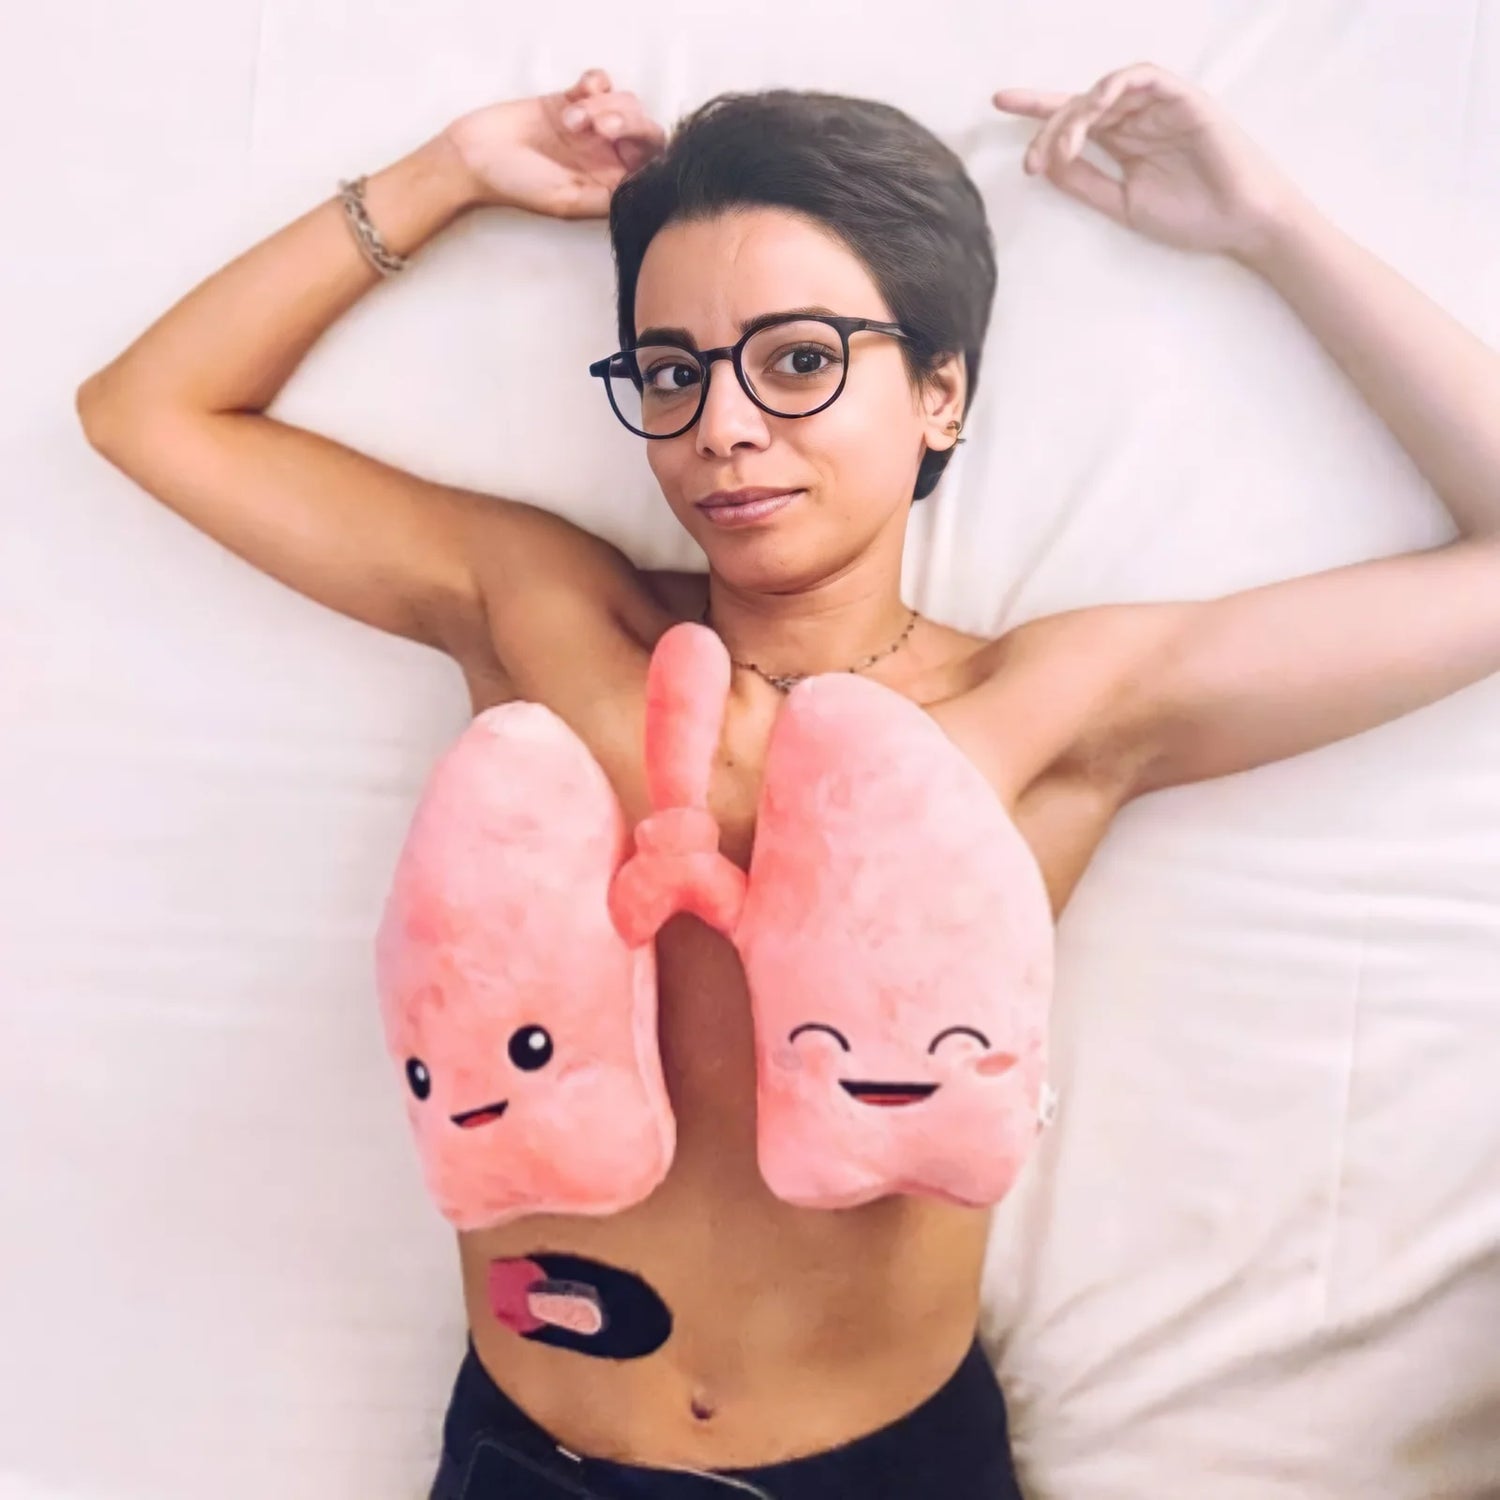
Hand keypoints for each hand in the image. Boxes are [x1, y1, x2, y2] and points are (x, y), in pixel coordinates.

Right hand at [443, 68, 666, 219]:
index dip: (646, 150)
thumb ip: (608, 197)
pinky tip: (578, 92)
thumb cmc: (517, 185)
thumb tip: (646, 187)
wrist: (475, 154)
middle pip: (645, 128)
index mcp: (610, 183)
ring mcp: (591, 127)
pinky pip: (602, 81)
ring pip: (625, 101)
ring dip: (603, 104)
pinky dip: (596, 82)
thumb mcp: (567, 201)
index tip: (621, 148)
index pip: (652, 163)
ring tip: (570, 120)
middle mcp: (606, 156)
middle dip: (627, 120)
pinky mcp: (572, 99)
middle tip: (598, 126)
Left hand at [992, 62, 1299, 261]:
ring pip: (1104, 91)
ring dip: (1076, 114)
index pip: (1073, 119)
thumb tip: (1045, 164)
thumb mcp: (1122, 203)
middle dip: (1049, 129)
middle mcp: (1136, 119)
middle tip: (1034, 161)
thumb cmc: (1190, 216)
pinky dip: (1115, 86)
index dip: (1037, 108)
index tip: (999, 103)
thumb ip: (1085, 182)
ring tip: (1064, 148)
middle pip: (1079, 106)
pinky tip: (1096, 104)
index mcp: (1121, 142)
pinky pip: (1144, 77)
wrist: (1239, 224)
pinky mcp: (1183, 98)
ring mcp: (1159, 107)